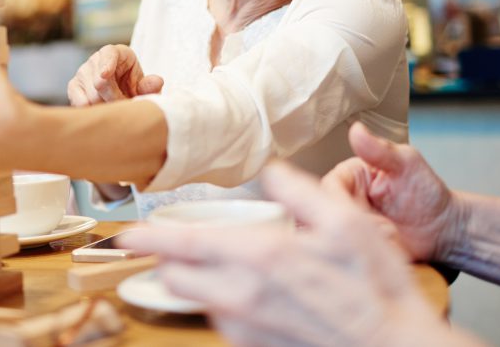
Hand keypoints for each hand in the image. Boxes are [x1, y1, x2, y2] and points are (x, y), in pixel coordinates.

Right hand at [66, 44, 162, 105]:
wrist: (120, 91)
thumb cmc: (133, 86)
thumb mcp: (144, 85)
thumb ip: (150, 85)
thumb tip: (157, 82)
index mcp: (115, 52)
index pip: (108, 54)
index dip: (107, 64)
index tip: (105, 75)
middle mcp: (95, 59)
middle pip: (100, 84)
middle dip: (115, 99)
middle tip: (126, 108)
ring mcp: (82, 72)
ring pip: (91, 95)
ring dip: (105, 107)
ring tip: (116, 110)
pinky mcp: (73, 86)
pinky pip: (78, 101)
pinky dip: (91, 111)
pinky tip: (101, 112)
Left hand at [121, 162, 454, 346]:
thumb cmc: (375, 287)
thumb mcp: (346, 220)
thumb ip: (298, 190)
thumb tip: (271, 171)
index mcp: (260, 258)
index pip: (184, 246)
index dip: (148, 238)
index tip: (125, 235)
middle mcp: (243, 296)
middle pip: (177, 278)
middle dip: (165, 260)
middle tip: (166, 245)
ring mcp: (248, 328)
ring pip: (197, 300)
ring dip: (195, 282)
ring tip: (213, 264)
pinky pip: (222, 321)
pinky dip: (221, 302)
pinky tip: (247, 291)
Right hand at [321, 122, 460, 263]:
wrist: (444, 230)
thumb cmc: (427, 192)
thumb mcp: (408, 164)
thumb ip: (381, 150)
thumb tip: (356, 129)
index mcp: (346, 177)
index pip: (326, 188)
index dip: (339, 202)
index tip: (359, 214)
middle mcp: (340, 202)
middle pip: (323, 216)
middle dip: (352, 226)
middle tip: (385, 231)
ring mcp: (345, 228)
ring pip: (329, 239)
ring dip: (357, 244)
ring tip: (390, 241)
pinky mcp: (353, 252)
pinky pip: (342, 259)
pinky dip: (358, 260)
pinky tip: (383, 255)